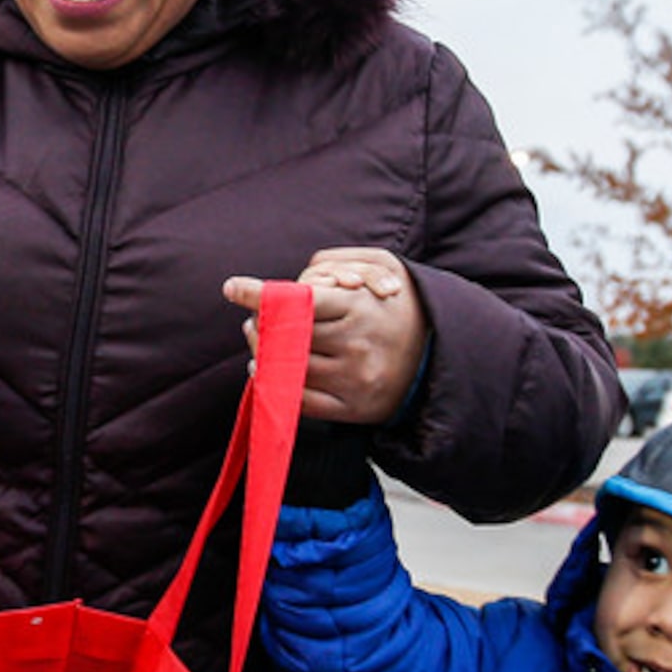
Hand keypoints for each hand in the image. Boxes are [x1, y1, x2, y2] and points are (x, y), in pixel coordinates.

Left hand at [222, 247, 429, 424]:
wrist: (439, 354)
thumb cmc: (397, 304)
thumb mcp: (380, 267)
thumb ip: (334, 263)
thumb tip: (291, 278)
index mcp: (361, 307)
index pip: (300, 301)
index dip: (261, 295)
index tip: (233, 288)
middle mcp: (357, 345)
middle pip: (287, 336)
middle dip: (261, 326)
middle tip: (254, 319)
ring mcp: (354, 381)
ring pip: (288, 369)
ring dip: (263, 355)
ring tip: (263, 342)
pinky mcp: (353, 409)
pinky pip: (300, 401)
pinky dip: (275, 385)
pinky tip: (269, 371)